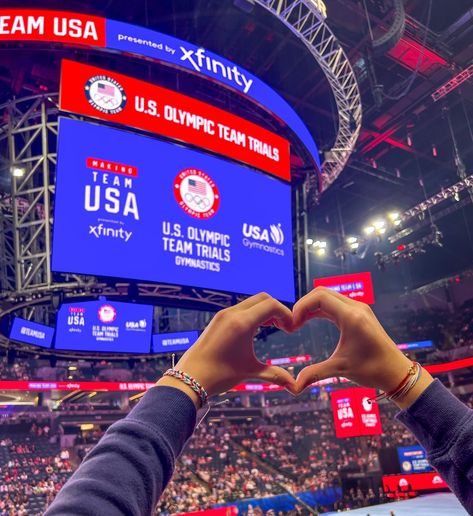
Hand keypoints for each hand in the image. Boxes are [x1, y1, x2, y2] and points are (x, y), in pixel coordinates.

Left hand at [162, 293, 296, 398]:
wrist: (190, 378)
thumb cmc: (219, 375)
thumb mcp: (250, 372)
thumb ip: (275, 375)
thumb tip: (295, 387)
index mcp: (242, 323)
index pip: (271, 305)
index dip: (286, 314)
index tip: (291, 329)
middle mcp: (232, 313)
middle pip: (263, 298)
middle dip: (277, 310)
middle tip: (284, 327)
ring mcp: (223, 314)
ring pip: (251, 302)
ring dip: (265, 311)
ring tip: (273, 328)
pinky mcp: (218, 319)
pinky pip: (241, 308)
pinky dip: (253, 313)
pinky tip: (257, 329)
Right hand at [293, 287, 419, 394]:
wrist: (396, 372)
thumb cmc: (372, 370)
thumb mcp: (341, 369)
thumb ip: (315, 373)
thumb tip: (294, 387)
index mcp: (351, 317)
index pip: (319, 297)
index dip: (301, 307)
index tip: (292, 324)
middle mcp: (356, 308)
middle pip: (321, 292)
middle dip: (303, 305)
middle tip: (292, 323)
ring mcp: (358, 309)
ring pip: (328, 296)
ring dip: (311, 306)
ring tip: (298, 322)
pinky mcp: (359, 313)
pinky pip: (335, 303)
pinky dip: (320, 308)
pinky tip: (310, 320)